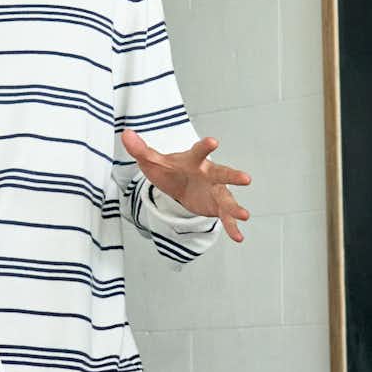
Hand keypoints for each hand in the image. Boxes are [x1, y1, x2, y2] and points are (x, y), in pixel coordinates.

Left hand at [121, 130, 251, 242]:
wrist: (180, 184)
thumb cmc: (170, 169)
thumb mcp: (153, 161)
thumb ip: (140, 149)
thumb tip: (125, 134)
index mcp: (194, 160)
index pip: (199, 152)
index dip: (205, 147)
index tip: (213, 142)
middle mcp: (209, 174)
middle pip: (222, 173)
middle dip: (233, 176)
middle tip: (246, 179)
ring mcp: (216, 190)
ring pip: (228, 198)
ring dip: (236, 207)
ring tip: (245, 215)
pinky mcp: (218, 206)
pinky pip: (226, 217)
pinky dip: (232, 227)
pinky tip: (239, 238)